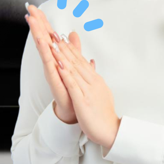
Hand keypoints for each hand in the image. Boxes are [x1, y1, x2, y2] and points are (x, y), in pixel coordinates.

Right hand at [25, 4, 95, 123]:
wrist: (71, 107)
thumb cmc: (70, 86)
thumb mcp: (74, 62)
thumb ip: (73, 48)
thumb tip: (73, 34)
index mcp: (56, 55)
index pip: (48, 34)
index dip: (43, 21)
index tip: (36, 8)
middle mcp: (51, 60)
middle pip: (42, 37)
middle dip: (37, 22)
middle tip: (29, 8)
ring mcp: (50, 67)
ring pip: (43, 47)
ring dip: (37, 33)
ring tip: (32, 20)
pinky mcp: (53, 77)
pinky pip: (48, 62)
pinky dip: (44, 51)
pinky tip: (41, 41)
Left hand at [49, 35, 120, 149]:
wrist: (110, 130)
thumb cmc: (103, 113)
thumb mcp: (99, 90)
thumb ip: (93, 76)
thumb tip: (91, 62)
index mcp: (95, 80)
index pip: (81, 60)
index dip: (70, 48)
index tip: (60, 36)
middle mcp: (92, 82)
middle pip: (76, 61)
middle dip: (64, 46)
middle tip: (54, 33)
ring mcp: (88, 90)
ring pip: (73, 69)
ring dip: (63, 55)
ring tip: (53, 43)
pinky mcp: (83, 100)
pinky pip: (73, 84)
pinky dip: (66, 73)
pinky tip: (59, 65)